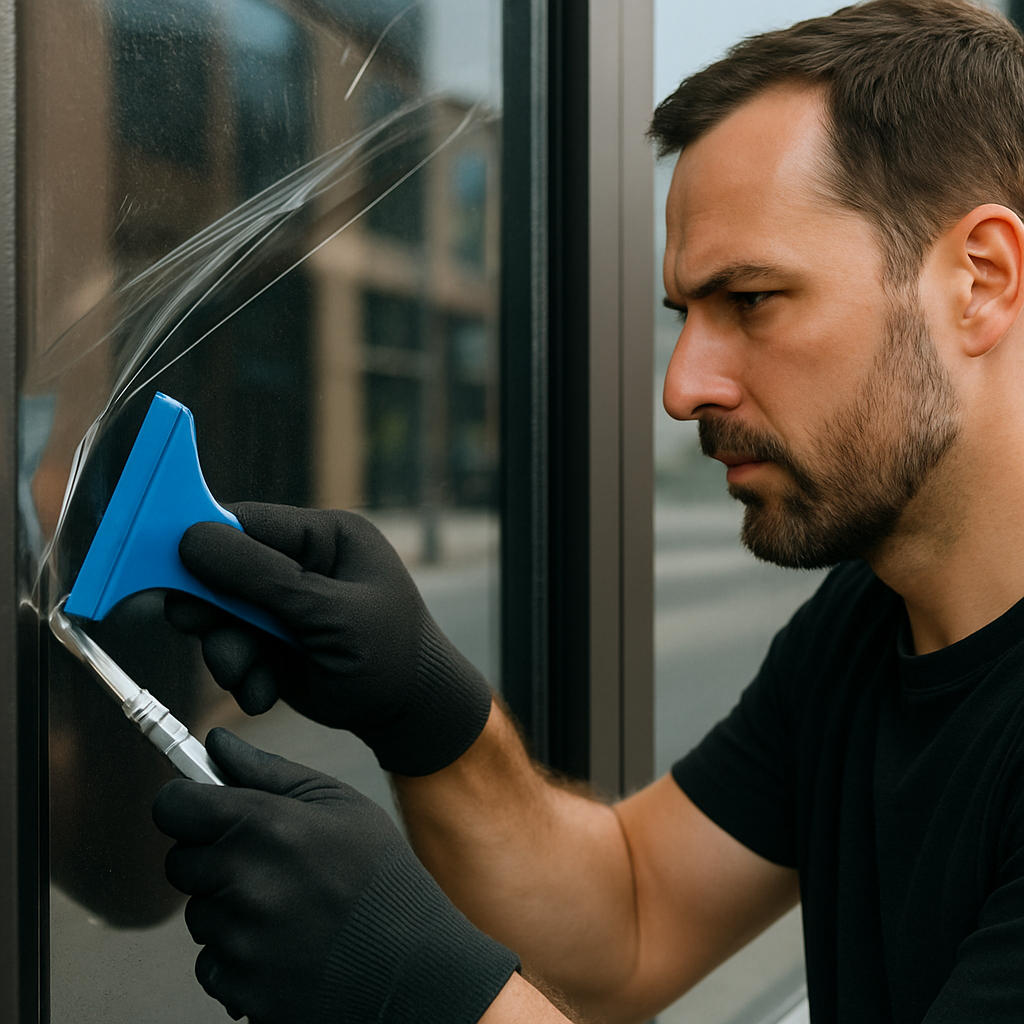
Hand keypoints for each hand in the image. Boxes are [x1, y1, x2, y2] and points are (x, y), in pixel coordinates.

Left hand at [152, 730, 519, 1023]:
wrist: (411, 962)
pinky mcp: (238, 987)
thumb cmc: (378, 871)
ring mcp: (238, 939)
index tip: (203, 809)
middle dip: (214, 858)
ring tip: (287, 906)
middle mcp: (242, 881)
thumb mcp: (337, 801)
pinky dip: (237, 955)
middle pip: (180, 861)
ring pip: (198, 913)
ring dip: (228, 908)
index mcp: (264, 824)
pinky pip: (210, 962)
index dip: (186, 802)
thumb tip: (216, 743)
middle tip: (267, 861)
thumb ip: (267, 770)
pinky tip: (284, 944)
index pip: (173, 805)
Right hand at [164, 502, 492, 775]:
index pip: (247, 521)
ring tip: (248, 677)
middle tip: (200, 629)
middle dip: (211, 608)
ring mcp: (287, 605)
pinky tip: (264, 693)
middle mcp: (302, 564)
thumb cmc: (390, 653)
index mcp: (327, 537)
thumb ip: (263, 579)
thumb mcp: (330, 613)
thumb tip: (192, 538)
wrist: (411, 714)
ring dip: (227, 652)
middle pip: (224, 570)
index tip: (157, 556)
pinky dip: (242, 676)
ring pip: (222, 617)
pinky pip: (234, 651)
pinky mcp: (275, 643)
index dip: (200, 537)